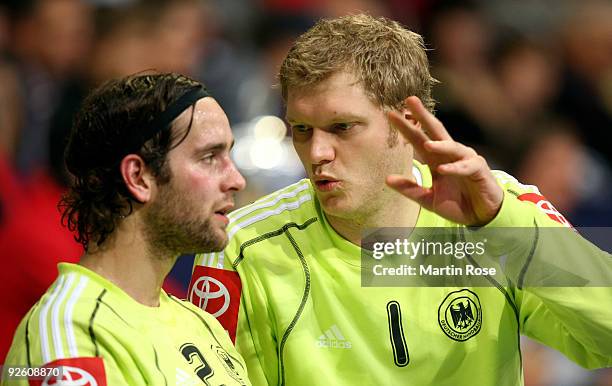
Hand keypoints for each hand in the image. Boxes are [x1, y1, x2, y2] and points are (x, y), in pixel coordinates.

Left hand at [386, 96, 502, 225]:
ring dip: (440, 144)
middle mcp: (450, 155)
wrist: (480, 217)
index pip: (418, 139)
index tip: (391, 114)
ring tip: (427, 144)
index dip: (406, 127)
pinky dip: (455, 168)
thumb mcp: (427, 199)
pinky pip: (466, 166)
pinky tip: (443, 169)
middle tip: (410, 100)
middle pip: (435, 131)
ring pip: (452, 147)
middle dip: (423, 116)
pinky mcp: (479, 170)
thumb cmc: (456, 204)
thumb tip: (387, 179)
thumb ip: (410, 189)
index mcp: (435, 159)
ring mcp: (465, 160)